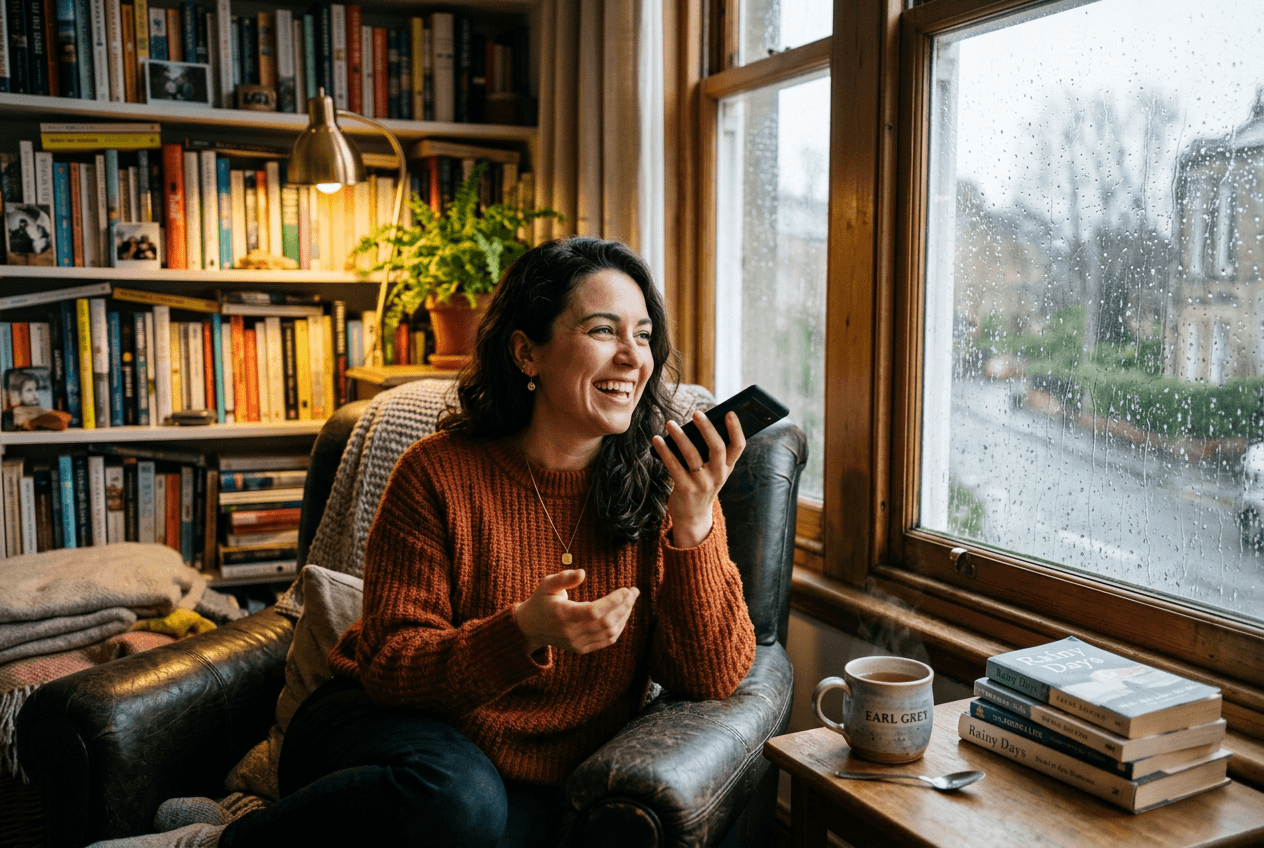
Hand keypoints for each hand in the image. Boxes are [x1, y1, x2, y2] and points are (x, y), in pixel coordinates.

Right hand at [514, 569, 639, 654]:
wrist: (530, 628)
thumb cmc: (541, 601)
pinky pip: (606, 641)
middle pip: (606, 622)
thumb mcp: (546, 585)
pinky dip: (618, 628)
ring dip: (624, 616)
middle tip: (634, 592)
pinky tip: (623, 614)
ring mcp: (577, 643)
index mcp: (563, 615)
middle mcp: (571, 632)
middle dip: (624, 606)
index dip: (613, 601)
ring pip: (609, 633)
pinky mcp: (581, 649)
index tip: (627, 590)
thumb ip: (563, 578)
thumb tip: (582, 573)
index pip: (594, 611)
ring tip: (631, 601)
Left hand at [651, 410, 745, 547]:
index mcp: (727, 467)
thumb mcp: (712, 471)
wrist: (693, 517)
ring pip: (692, 455)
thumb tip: (696, 424)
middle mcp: (718, 475)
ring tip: (670, 423)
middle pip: (717, 448)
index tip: (729, 412)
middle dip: (707, 428)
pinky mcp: (686, 490)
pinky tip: (657, 440)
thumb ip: (708, 452)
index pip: (739, 446)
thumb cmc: (701, 485)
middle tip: (696, 413)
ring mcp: (702, 484)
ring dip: (680, 437)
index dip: (737, 429)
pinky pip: (674, 466)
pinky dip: (664, 451)